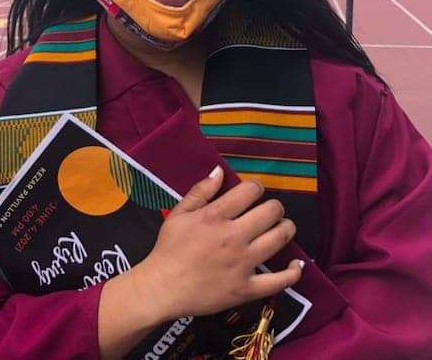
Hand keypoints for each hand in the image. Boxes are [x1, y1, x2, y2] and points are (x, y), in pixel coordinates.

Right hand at [131, 166, 303, 321]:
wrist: (163, 287)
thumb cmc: (169, 249)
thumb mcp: (178, 214)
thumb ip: (200, 192)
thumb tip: (219, 171)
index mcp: (215, 217)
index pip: (249, 192)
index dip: (256, 187)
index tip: (253, 193)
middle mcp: (233, 237)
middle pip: (271, 212)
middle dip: (274, 206)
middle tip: (270, 211)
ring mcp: (243, 264)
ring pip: (280, 239)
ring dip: (286, 229)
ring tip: (282, 228)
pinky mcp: (248, 288)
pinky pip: (280, 281)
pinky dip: (293, 272)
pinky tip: (296, 265)